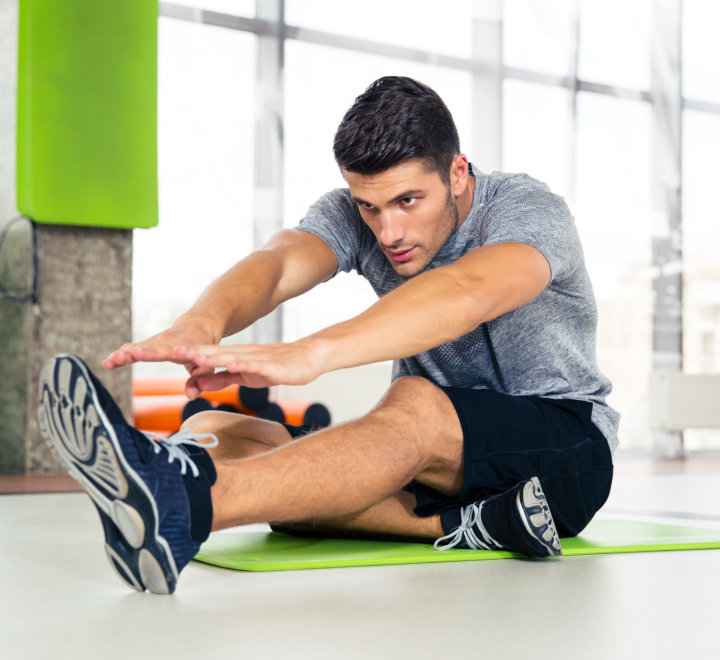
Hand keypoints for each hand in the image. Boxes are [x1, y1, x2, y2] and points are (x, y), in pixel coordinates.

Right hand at [102, 317, 220, 397]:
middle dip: (132, 353)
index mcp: (182, 347)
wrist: (197, 327)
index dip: (153, 353)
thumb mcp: (208, 365)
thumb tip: (190, 396)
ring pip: (136, 347)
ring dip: (122, 355)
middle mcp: (166, 342)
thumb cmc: (203, 350)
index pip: (166, 351)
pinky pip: (132, 348)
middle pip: (147, 348)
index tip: (140, 353)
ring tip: (108, 363)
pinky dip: (120, 354)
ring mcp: (156, 341)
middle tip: (118, 358)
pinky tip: (108, 363)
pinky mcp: (148, 343)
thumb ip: (200, 380)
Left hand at [181, 338, 327, 389]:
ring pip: (232, 357)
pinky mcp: (272, 366)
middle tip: (169, 351)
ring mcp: (257, 359)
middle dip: (192, 353)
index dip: (186, 356)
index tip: (165, 355)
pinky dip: (243, 364)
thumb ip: (222, 379)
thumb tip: (198, 384)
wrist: (308, 357)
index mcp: (234, 357)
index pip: (206, 357)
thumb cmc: (277, 367)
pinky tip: (232, 364)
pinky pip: (256, 365)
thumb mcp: (244, 377)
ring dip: (214, 357)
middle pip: (214, 353)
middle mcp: (242, 354)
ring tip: (195, 357)